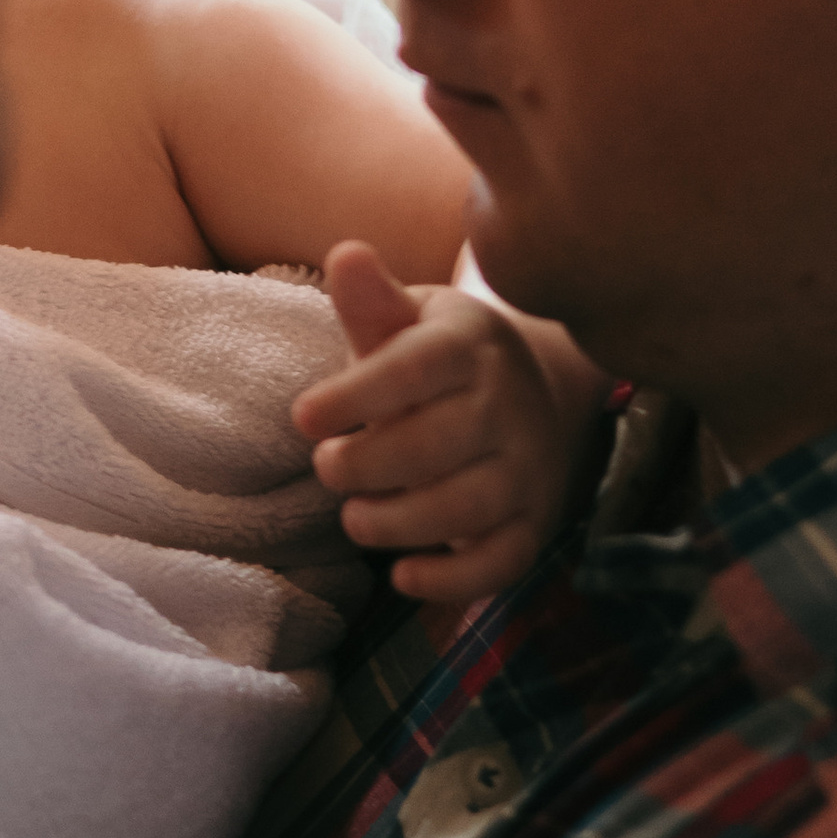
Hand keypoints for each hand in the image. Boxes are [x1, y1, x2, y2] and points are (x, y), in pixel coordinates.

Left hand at [293, 240, 572, 603]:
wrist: (533, 393)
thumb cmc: (439, 359)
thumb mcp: (408, 318)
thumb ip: (372, 300)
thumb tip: (346, 256)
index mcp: (469, 347)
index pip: (415, 369)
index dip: (356, 396)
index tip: (303, 418)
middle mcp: (507, 407)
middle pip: (438, 445)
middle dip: (368, 464)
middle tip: (329, 467)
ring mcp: (526, 469)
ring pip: (469, 507)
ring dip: (400, 523)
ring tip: (356, 517)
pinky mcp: (533, 524)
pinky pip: (503, 561)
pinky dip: (454, 581)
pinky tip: (404, 576)